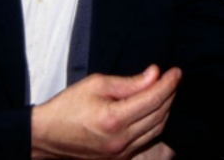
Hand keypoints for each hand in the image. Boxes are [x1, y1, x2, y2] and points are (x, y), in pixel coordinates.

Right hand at [31, 65, 180, 159]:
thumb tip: (154, 74)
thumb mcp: (96, 84)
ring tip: (166, 91)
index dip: (168, 84)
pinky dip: (155, 124)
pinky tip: (156, 110)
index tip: (176, 72)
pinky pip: (147, 140)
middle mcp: (121, 140)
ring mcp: (121, 152)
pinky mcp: (119, 158)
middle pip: (159, 115)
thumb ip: (129, 82)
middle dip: (169, 94)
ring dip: (166, 109)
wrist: (46, 136)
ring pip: (157, 129)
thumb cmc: (67, 107)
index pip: (153, 99)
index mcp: (114, 119)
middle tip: (173, 78)